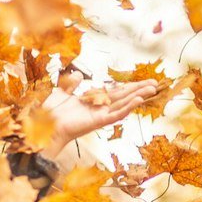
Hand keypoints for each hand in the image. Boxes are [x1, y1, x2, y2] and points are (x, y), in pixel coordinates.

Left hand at [39, 80, 159, 156]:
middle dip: (140, 89)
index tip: (142, 81)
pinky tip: (138, 101)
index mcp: (93, 101)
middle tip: (156, 84)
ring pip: (124, 104)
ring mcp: (100, 115)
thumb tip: (77, 75)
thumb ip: (70, 84)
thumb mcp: (61, 92)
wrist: (45, 126)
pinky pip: (116, 114)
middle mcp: (100, 108)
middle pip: (124, 96)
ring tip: (153, 89)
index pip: (115, 91)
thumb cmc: (50, 113)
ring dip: (138, 96)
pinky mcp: (99, 121)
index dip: (129, 86)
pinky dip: (127, 107)